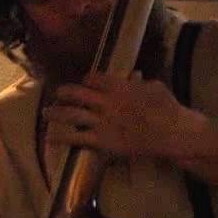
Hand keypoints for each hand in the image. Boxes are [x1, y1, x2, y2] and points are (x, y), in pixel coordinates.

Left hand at [45, 72, 206, 165]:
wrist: (172, 132)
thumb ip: (139, 83)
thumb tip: (134, 77)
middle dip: (64, 92)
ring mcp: (102, 121)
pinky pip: (76, 138)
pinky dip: (61, 138)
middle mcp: (105, 102)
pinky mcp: (101, 140)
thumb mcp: (155, 88)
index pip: (94, 78)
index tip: (83, 82)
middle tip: (57, 92)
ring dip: (56, 113)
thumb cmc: (168, 108)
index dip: (86, 80)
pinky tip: (50, 137)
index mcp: (118, 86)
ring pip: (71, 115)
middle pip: (77, 94)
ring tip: (45, 112)